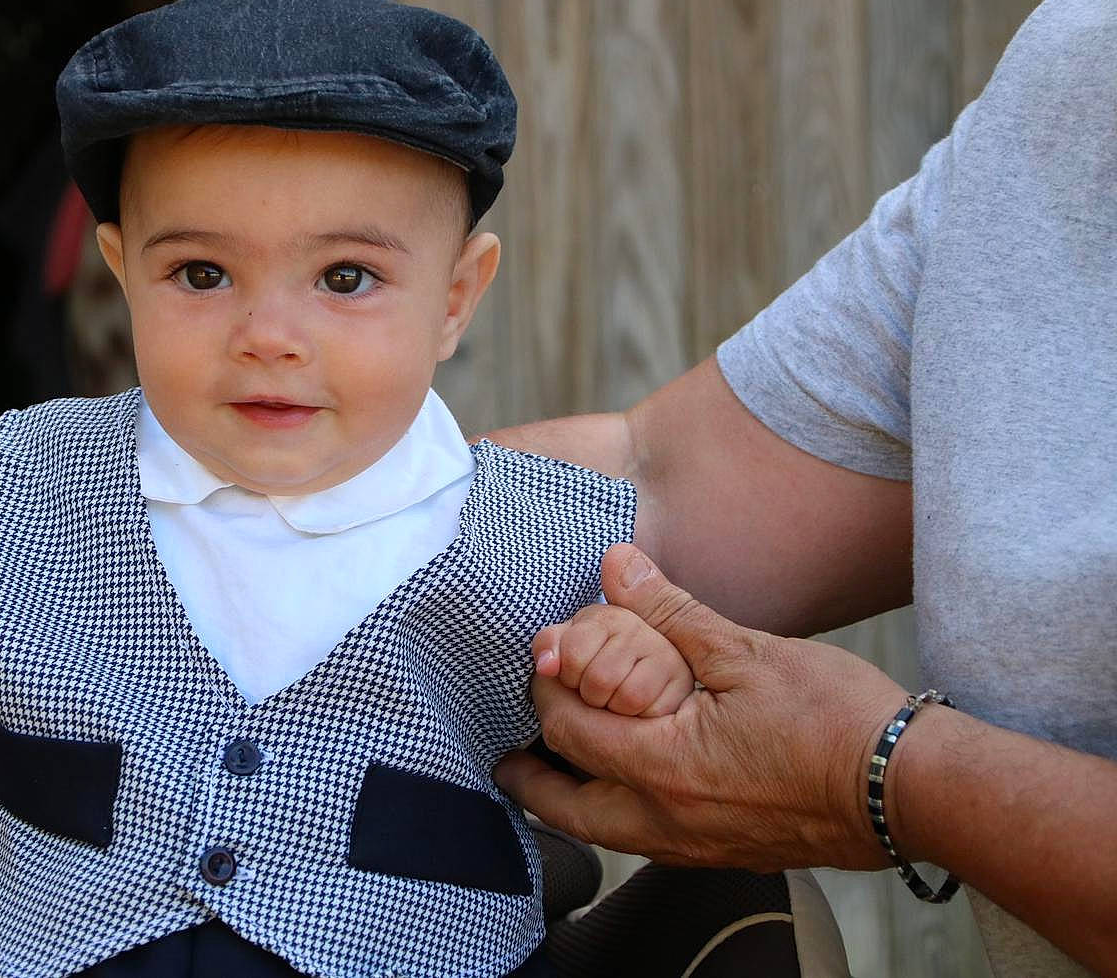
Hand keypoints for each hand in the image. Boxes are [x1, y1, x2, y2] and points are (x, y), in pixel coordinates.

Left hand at [496, 543, 905, 871]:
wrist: (913, 790)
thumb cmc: (836, 720)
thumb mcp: (746, 651)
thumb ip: (669, 613)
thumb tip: (616, 567)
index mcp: (661, 768)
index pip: (568, 729)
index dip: (545, 690)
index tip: (543, 661)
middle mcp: (667, 822)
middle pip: (568, 808)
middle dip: (530, 778)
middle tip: (508, 754)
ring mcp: (697, 847)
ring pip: (607, 833)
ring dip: (574, 802)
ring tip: (558, 771)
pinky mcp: (727, 853)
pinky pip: (648, 842)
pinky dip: (620, 816)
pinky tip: (631, 788)